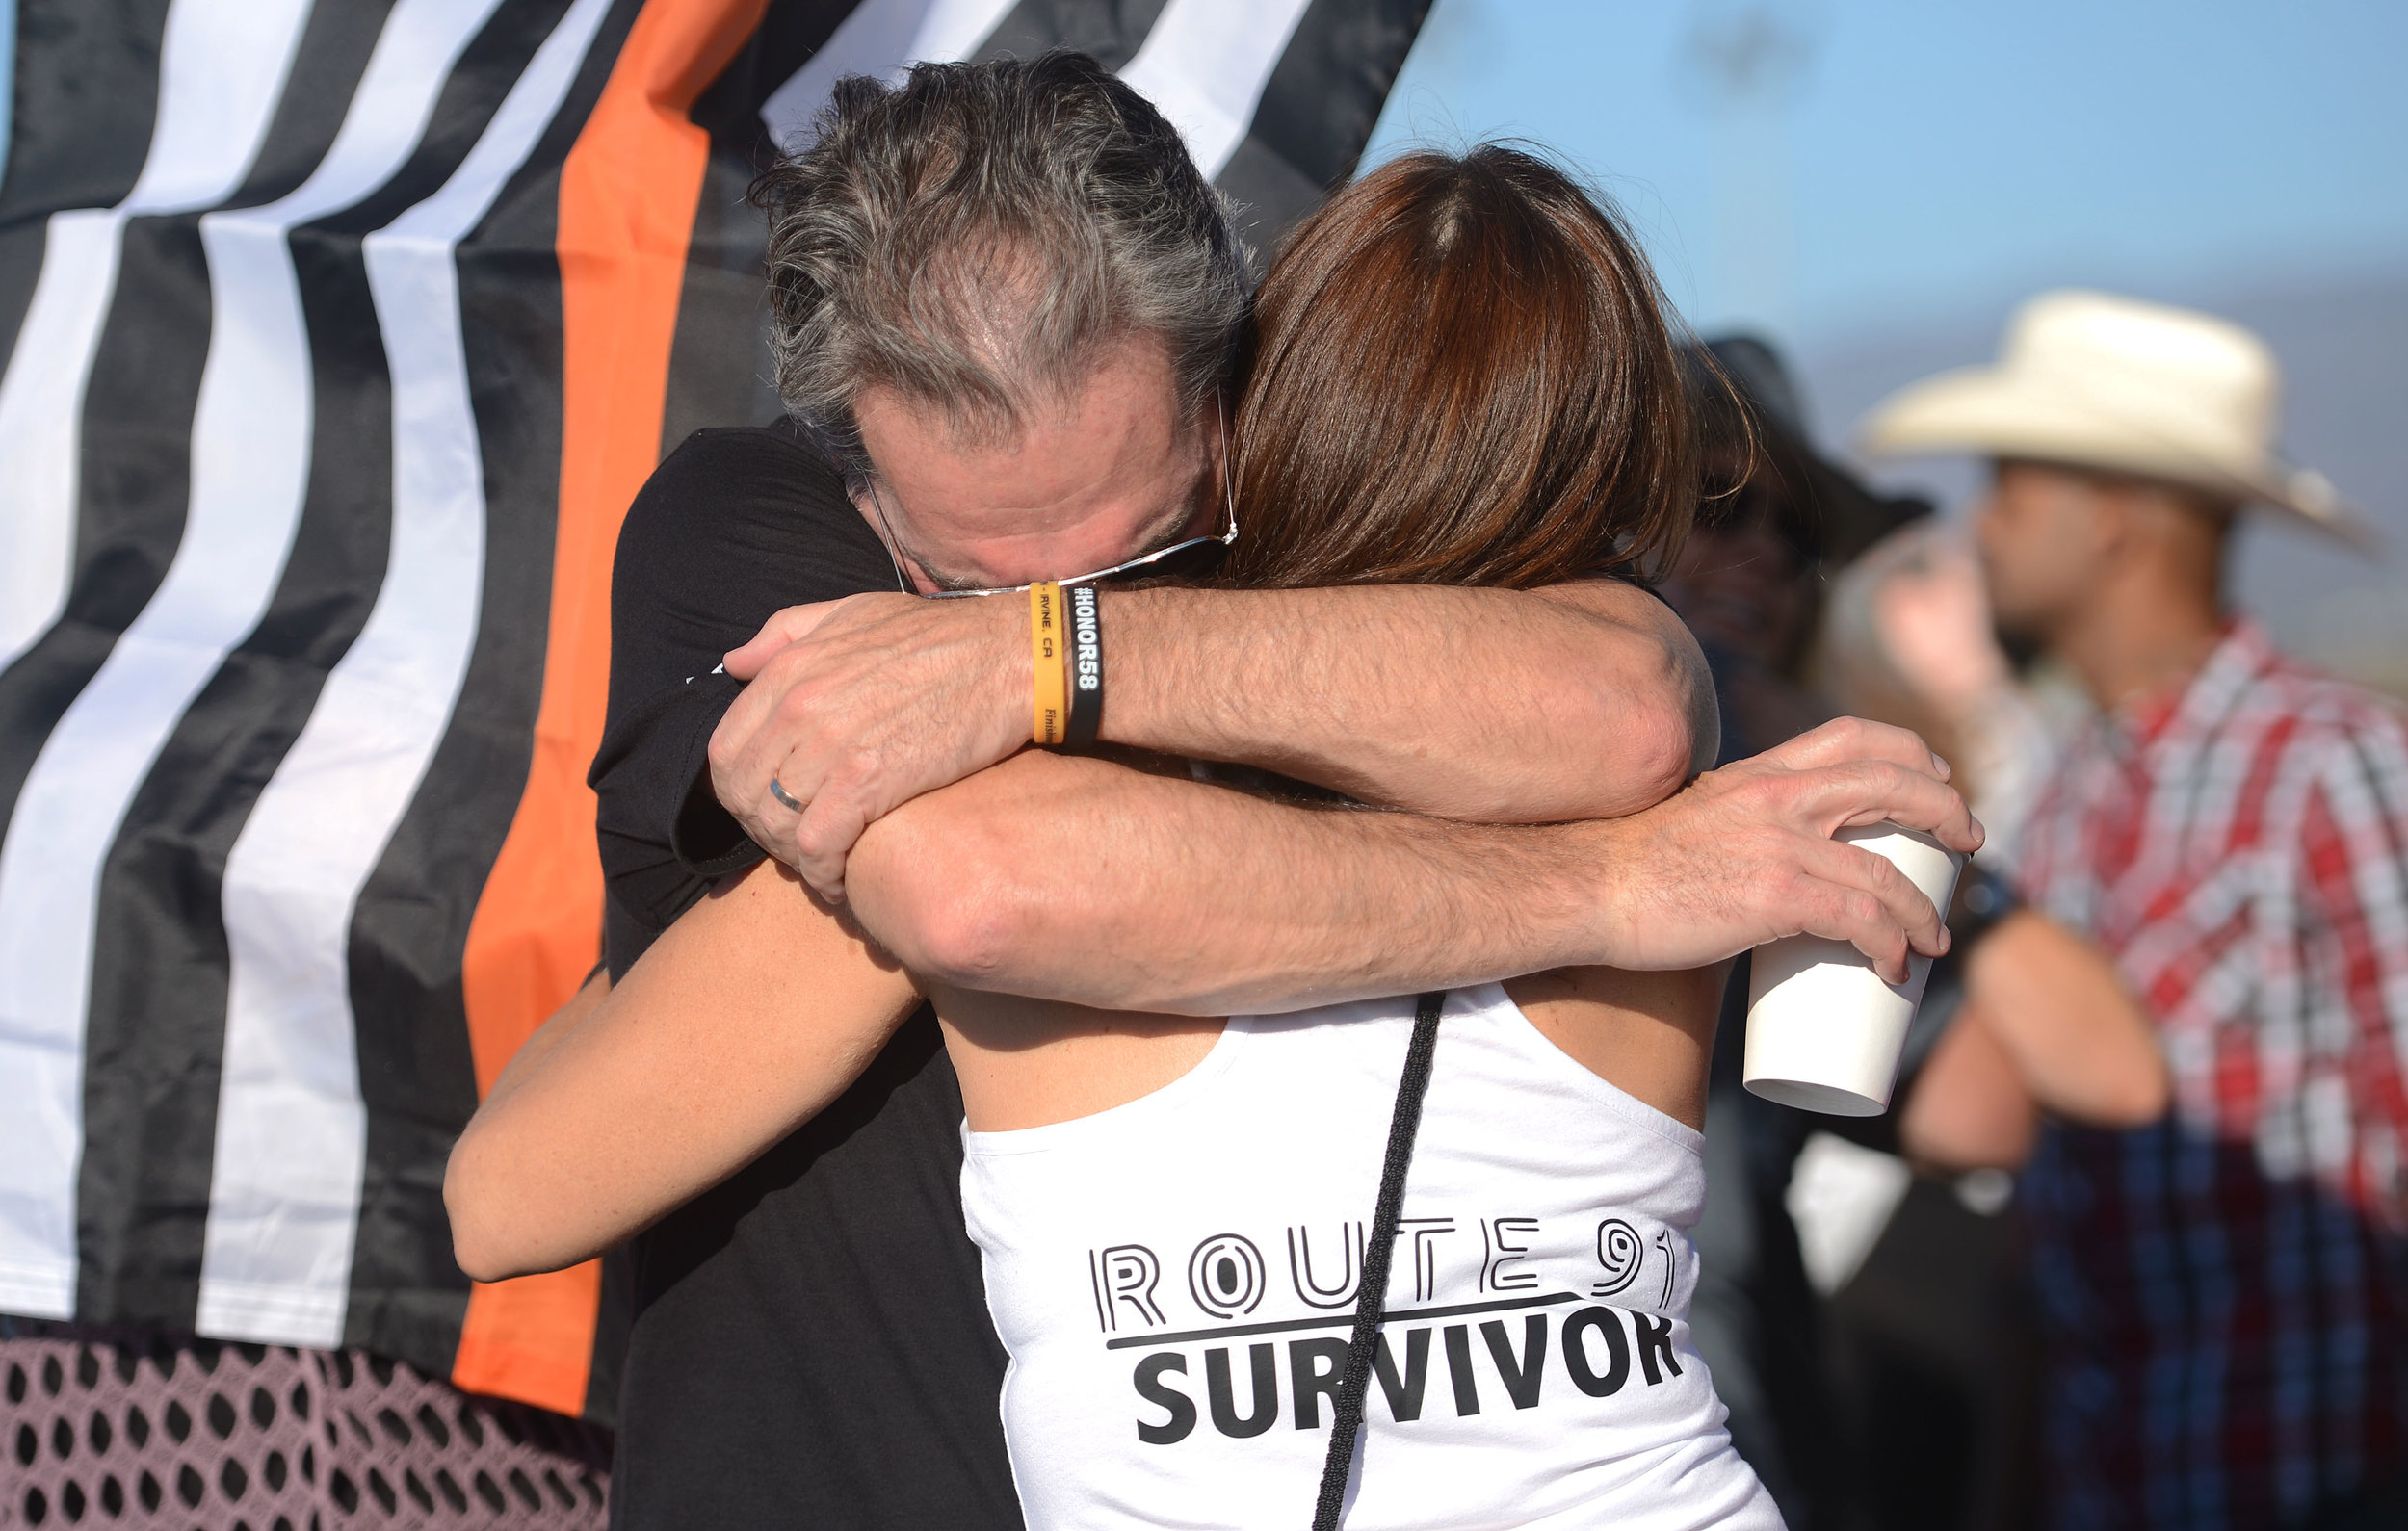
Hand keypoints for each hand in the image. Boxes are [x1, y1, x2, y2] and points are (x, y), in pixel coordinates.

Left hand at [709, 593, 1027, 897]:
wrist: (1009, 658)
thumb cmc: (939, 636)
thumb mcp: (851, 611)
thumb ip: (784, 634)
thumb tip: (734, 664)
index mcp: (791, 670)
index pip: (725, 750)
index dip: (738, 792)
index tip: (768, 809)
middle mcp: (800, 707)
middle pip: (744, 795)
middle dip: (762, 831)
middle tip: (793, 847)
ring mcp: (833, 746)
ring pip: (777, 825)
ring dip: (793, 859)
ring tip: (820, 867)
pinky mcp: (871, 781)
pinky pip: (818, 845)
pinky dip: (823, 874)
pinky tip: (841, 883)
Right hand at [1591, 717, 1984, 980]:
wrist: (1586, 890)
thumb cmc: (1629, 869)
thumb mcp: (1695, 819)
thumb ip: (1735, 826)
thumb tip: (1763, 864)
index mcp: (1759, 773)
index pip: (1852, 736)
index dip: (1909, 752)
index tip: (1934, 776)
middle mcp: (1777, 797)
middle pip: (1893, 786)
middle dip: (1947, 812)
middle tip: (1969, 843)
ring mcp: (1779, 845)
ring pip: (1886, 872)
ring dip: (1924, 911)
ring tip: (1935, 940)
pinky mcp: (1774, 896)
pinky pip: (1861, 920)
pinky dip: (1891, 944)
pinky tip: (1897, 966)